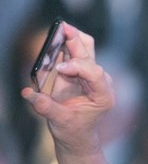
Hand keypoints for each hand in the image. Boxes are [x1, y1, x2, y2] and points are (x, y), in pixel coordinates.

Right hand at [20, 21, 116, 163]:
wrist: (77, 135)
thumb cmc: (72, 130)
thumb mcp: (59, 121)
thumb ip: (45, 106)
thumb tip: (28, 93)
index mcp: (103, 96)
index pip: (94, 73)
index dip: (77, 67)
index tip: (60, 69)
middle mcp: (101, 83)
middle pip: (90, 56)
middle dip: (76, 42)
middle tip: (63, 28)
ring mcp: (92, 75)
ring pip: (85, 48)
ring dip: (71, 38)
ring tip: (59, 27)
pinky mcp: (82, 71)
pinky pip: (74, 52)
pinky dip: (64, 44)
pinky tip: (55, 36)